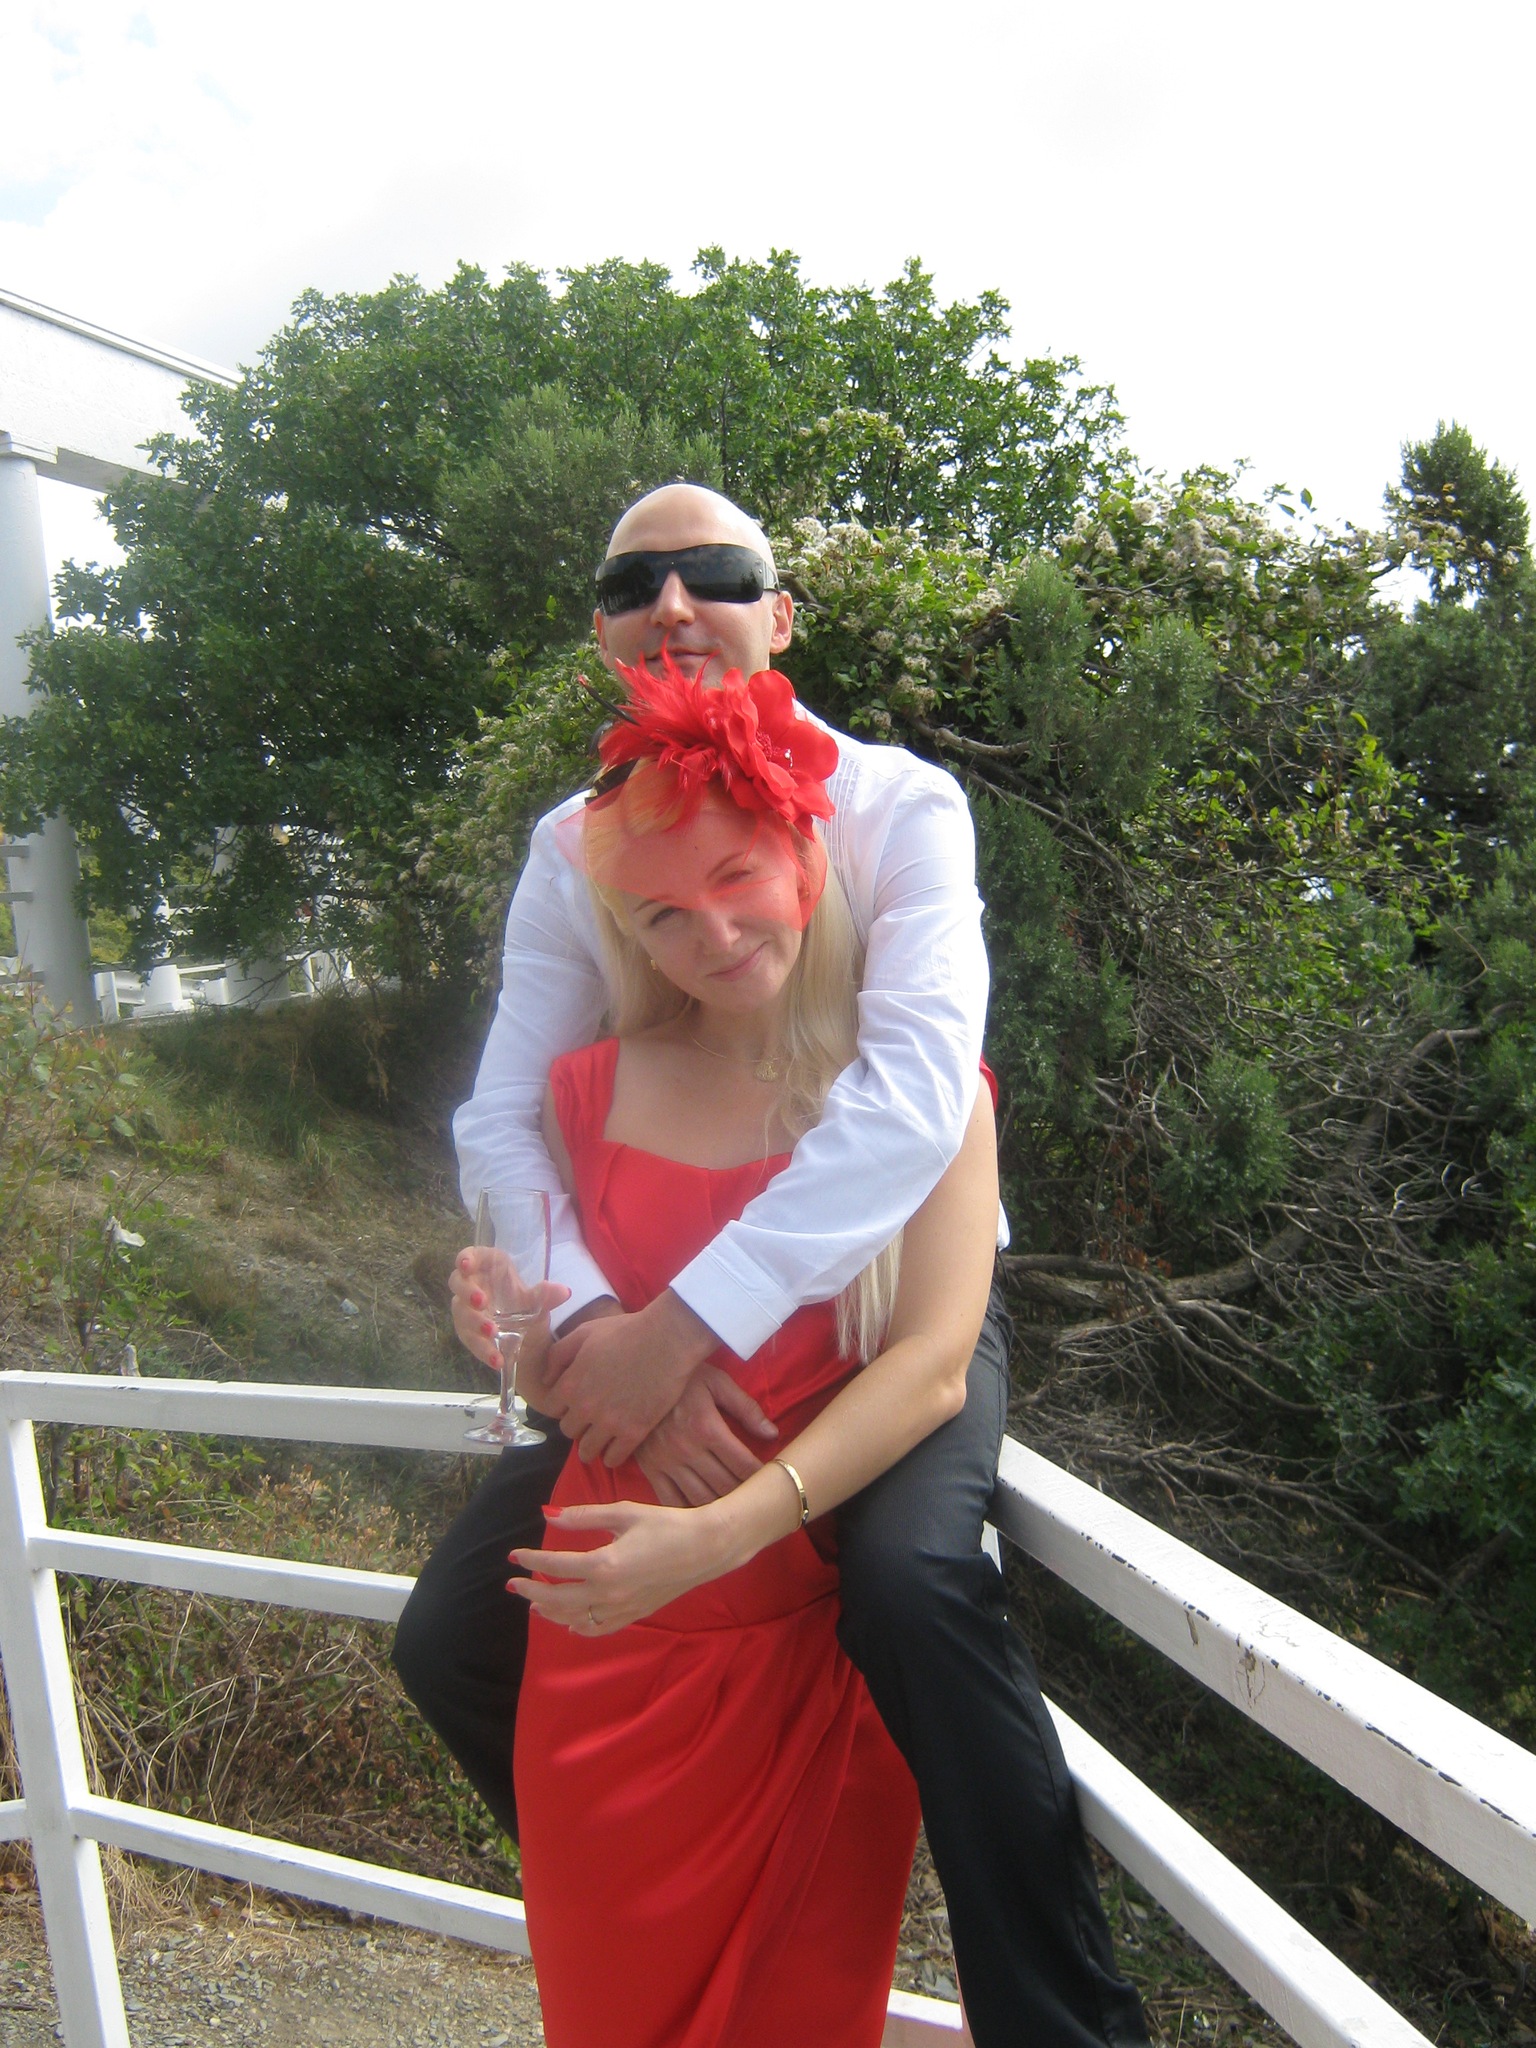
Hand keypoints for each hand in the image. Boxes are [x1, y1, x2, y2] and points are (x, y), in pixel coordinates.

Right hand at [448, 1248, 569, 1401]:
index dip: (465, 1258)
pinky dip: (482, 1349)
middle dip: (468, 1292)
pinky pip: (469, 1340)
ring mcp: (466, 1310)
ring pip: (461, 1313)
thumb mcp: (537, 1302)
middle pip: (458, 1283)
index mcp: (488, 1268)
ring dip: (475, 1323)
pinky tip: (496, 1359)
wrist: (527, 1340)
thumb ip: (546, 1296)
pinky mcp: (467, 1333)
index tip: (466, 1265)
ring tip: (493, 1332)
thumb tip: (565, 1292)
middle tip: (482, 1302)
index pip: (471, 1256)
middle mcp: (473, 1286)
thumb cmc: (525, 1306)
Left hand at [509, 1498, 732, 1634]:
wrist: (705, 1548)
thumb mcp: (623, 1513)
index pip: (556, 1565)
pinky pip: (598, 1629)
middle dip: (531, 1591)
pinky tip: (569, 1624)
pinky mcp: (634, 1615)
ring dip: (550, 1611)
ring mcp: (621, 1608)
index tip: (515, 1556)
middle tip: (513, 1584)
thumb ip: (584, 1516)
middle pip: (558, 1598)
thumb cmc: (665, 1524)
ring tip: (534, 1603)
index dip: (532, 1560)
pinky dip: (579, 1628)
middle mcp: (608, 1593)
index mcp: (603, 1564)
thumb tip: (549, 1516)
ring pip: (574, 1619)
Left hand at [543, 1290, 718, 1465]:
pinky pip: (613, 1458)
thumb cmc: (626, 1332)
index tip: (575, 1402)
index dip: (563, 1404)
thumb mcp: (585, 1333)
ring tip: (601, 1438)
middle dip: (577, 1424)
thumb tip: (545, 1379)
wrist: (667, 1341)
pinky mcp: (633, 1432)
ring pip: (587, 1451)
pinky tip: (617, 1447)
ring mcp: (609, 1423)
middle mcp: (585, 1408)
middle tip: (590, 1418)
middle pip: (568, 1431)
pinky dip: (612, 1455)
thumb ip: (558, 1355)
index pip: (552, 1409)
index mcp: (570, 1385)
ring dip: (591, 1445)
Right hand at [633, 1365, 777, 1506]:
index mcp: (706, 1427)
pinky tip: (704, 1514)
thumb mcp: (718, 1382)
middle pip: (725, 1485)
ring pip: (700, 1498)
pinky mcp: (650, 1469)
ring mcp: (666, 1462)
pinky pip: (671, 1500)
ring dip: (721, 1507)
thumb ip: (746, 1408)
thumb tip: (772, 1434)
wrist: (637, 1374)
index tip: (772, 1481)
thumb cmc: (684, 1377)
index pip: (742, 1463)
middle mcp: (686, 1449)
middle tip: (758, 1499)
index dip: (761, 1476)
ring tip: (736, 1508)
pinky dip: (690, 1512)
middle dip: (745, 1495)